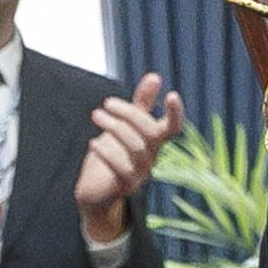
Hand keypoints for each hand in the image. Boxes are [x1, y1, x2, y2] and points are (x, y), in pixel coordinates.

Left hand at [75, 72, 183, 242]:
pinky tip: (93, 142)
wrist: (96, 191)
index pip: (173, 128)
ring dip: (114, 128)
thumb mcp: (125, 126)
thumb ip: (141, 103)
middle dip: (129, 114)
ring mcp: (141, 173)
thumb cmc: (113, 153)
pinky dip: (107, 153)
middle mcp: (152, 157)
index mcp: (155, 142)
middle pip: (151, 132)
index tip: (171, 94)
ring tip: (96, 115)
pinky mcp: (125, 186)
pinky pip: (121, 168)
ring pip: (136, 147)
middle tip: (106, 103)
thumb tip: (155, 76)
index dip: (175, 113)